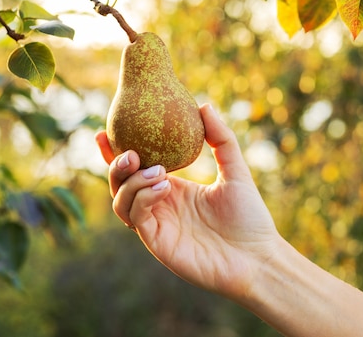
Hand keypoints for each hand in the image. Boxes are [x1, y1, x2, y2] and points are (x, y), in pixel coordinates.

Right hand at [95, 104, 281, 299]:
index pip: (135, 169)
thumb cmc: (249, 217)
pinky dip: (142, 199)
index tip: (104, 130)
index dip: (114, 151)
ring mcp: (157, 225)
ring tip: (156, 170)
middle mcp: (159, 206)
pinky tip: (164, 187)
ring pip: (121, 201)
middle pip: (120, 184)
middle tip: (131, 153)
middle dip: (117, 166)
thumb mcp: (236, 171)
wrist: (258, 256)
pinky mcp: (158, 243)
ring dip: (132, 183)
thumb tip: (204, 105)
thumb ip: (221, 139)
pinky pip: (137, 218)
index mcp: (171, 188)